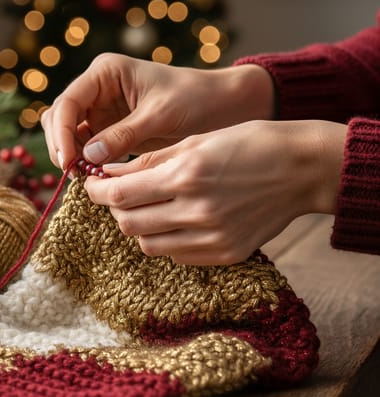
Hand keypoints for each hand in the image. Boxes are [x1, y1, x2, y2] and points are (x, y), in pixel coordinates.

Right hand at [41, 53, 274, 169]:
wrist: (222, 105)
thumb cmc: (196, 99)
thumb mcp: (161, 116)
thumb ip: (123, 134)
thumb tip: (87, 158)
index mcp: (106, 72)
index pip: (68, 102)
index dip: (63, 133)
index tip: (69, 161)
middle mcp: (97, 87)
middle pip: (60, 116)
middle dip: (61, 144)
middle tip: (72, 174)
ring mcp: (100, 108)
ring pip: (68, 132)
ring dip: (70, 154)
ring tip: (83, 179)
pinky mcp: (108, 128)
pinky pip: (84, 145)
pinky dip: (84, 161)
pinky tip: (93, 178)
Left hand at [84, 120, 345, 264]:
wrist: (304, 168)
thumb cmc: (249, 143)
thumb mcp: (195, 140)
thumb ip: (148, 161)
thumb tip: (107, 172)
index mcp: (186, 175)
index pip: (120, 195)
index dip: (97, 191)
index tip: (91, 184)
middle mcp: (196, 210)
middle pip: (128, 223)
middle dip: (115, 208)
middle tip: (118, 194)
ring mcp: (212, 237)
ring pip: (148, 244)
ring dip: (139, 226)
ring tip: (148, 207)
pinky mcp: (226, 254)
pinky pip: (176, 255)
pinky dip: (166, 239)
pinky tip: (175, 220)